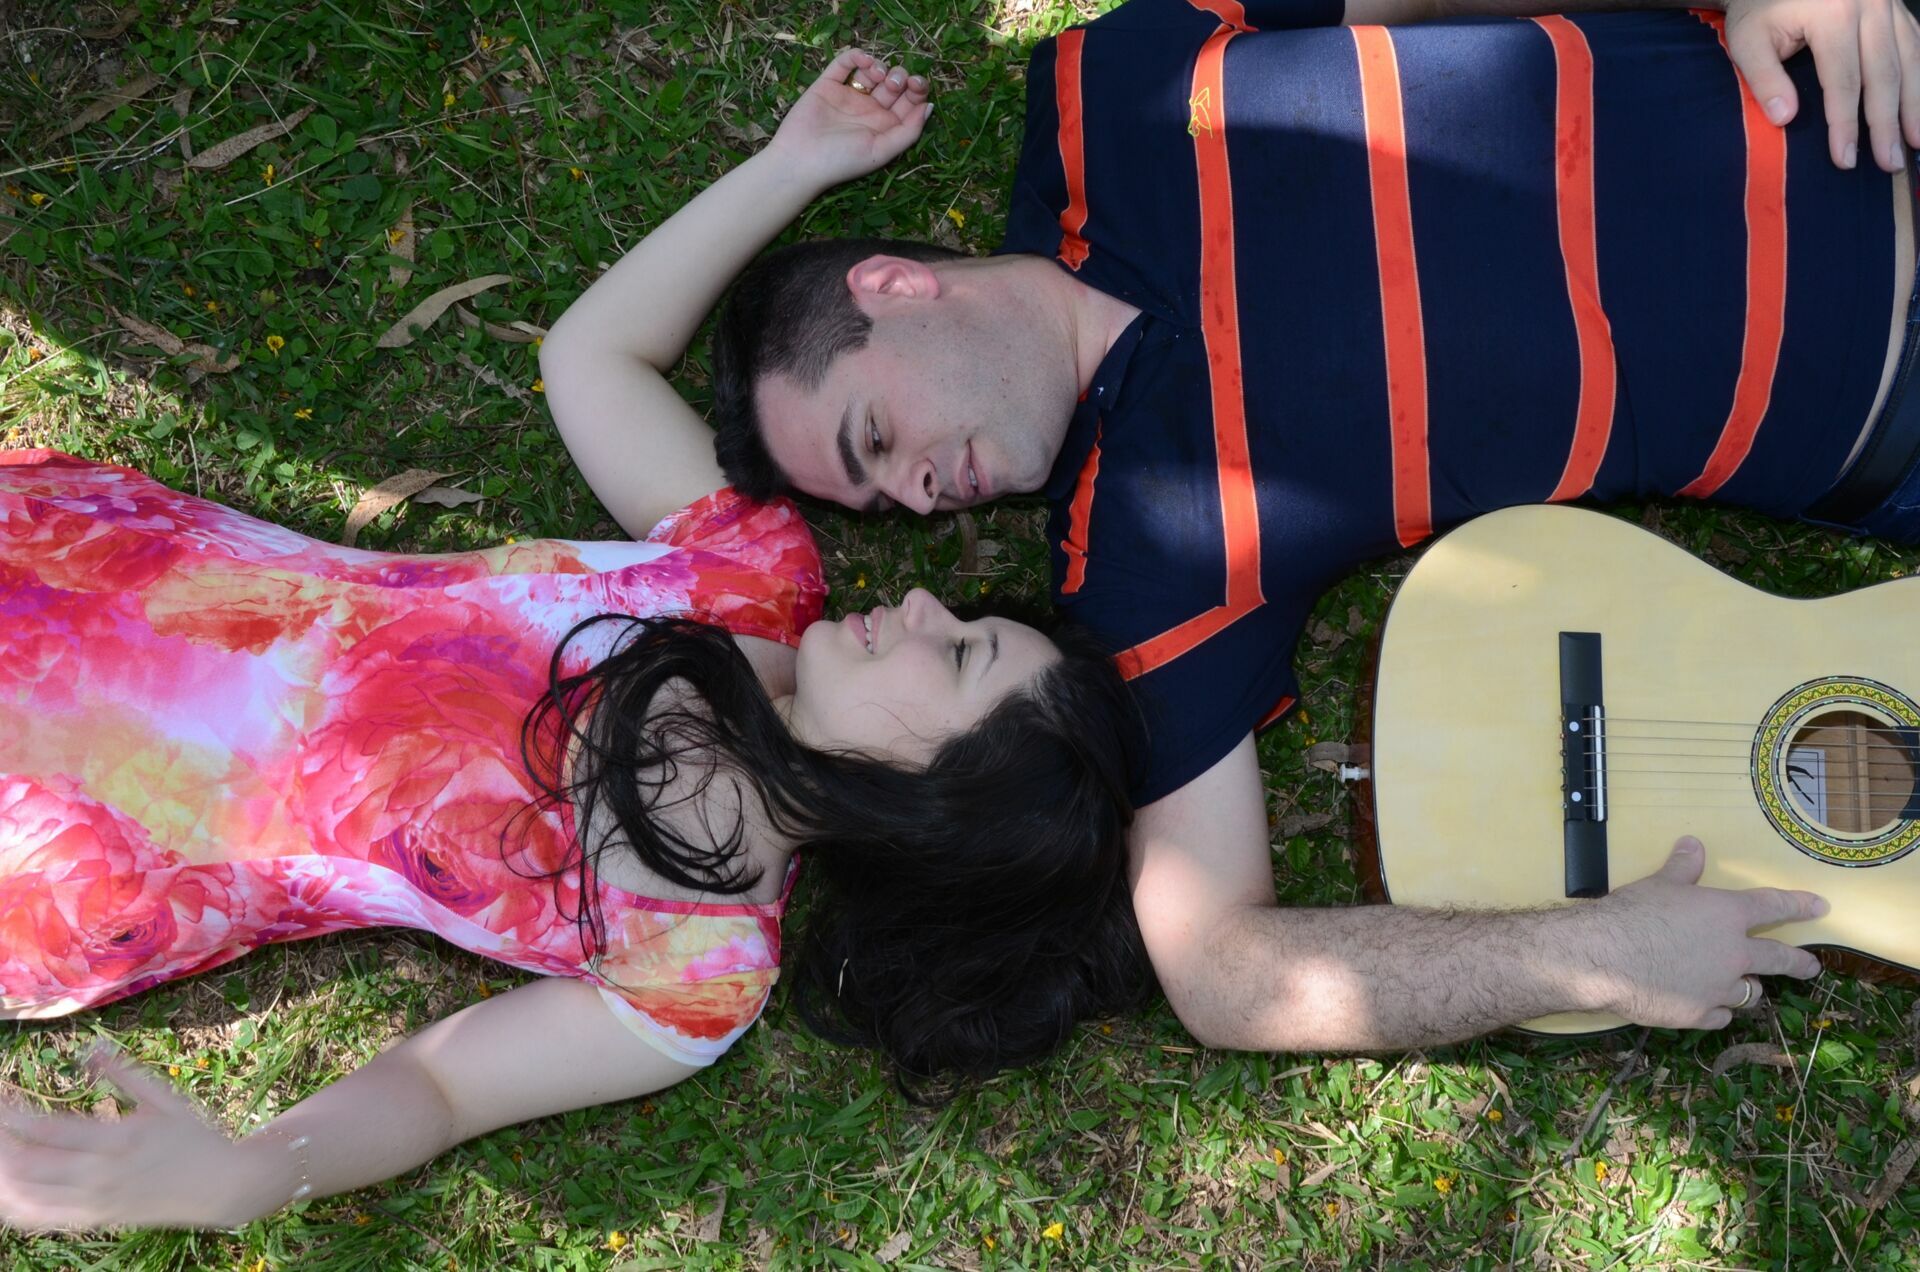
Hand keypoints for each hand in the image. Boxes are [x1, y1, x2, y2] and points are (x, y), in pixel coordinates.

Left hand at [0, 1046, 254, 1230]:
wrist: (222, 1186)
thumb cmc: (195, 1136)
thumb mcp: (165, 1098)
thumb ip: (124, 1074)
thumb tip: (90, 1049)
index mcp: (120, 1138)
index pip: (50, 1131)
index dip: (13, 1117)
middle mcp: (102, 1174)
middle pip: (29, 1166)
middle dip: (0, 1148)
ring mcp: (96, 1201)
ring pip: (28, 1197)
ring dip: (2, 1178)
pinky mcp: (95, 1218)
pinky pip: (43, 1219)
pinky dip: (15, 1205)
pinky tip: (5, 1189)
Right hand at [766, 47, 932, 188]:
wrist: (800, 161)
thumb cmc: (842, 161)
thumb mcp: (882, 151)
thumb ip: (909, 131)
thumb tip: (929, 107)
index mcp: (885, 126)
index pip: (909, 101)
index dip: (917, 89)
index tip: (916, 85)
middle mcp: (869, 109)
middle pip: (894, 83)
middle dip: (900, 77)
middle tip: (893, 82)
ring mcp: (849, 95)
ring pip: (872, 71)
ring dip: (880, 66)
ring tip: (877, 74)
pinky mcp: (828, 84)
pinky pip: (844, 63)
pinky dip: (856, 55)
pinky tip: (863, 59)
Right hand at [1583, 836, 1826, 1028]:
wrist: (1606, 956)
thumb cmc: (1634, 913)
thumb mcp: (1659, 884)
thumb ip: (1683, 868)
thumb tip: (1693, 843)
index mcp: (1727, 915)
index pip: (1772, 906)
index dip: (1798, 905)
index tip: (1820, 907)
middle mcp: (1734, 953)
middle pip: (1778, 959)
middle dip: (1798, 963)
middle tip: (1811, 967)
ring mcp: (1719, 987)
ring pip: (1750, 992)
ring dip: (1748, 987)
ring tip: (1742, 986)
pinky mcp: (1699, 1013)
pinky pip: (1721, 1016)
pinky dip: (1718, 1010)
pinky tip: (1708, 1007)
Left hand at [1722, 0, 1919, 170]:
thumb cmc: (1760, 9)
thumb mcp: (1747, 40)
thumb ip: (1764, 78)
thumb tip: (1785, 119)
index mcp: (1833, 12)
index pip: (1844, 80)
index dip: (1846, 123)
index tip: (1845, 159)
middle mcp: (1870, 4)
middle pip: (1884, 72)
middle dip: (1888, 122)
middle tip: (1890, 163)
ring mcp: (1888, 3)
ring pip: (1910, 58)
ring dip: (1915, 104)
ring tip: (1915, 143)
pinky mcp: (1896, 5)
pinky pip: (1915, 43)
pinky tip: (1919, 106)